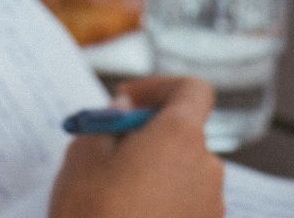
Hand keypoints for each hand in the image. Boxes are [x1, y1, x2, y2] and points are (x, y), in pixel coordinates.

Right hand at [49, 77, 223, 217]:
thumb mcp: (82, 160)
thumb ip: (106, 122)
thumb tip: (125, 110)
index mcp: (181, 138)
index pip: (193, 90)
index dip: (160, 87)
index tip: (127, 102)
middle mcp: (207, 169)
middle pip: (184, 133)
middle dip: (149, 135)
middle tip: (109, 150)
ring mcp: (211, 209)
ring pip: (183, 172)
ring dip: (154, 171)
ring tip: (112, 194)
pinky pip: (185, 206)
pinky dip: (162, 203)